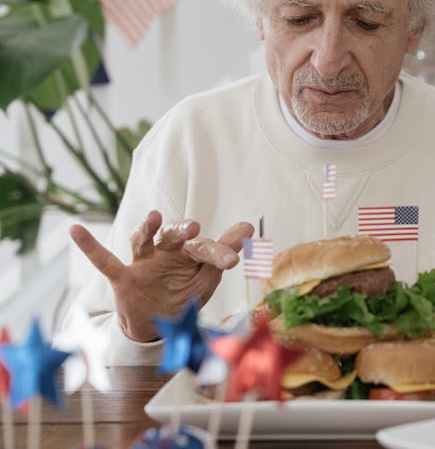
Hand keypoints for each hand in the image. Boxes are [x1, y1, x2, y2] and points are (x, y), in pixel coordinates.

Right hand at [70, 210, 252, 341]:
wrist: (158, 328)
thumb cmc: (184, 296)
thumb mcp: (207, 279)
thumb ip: (223, 254)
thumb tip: (248, 227)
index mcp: (188, 254)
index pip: (204, 249)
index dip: (219, 253)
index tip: (234, 260)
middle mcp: (166, 253)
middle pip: (174, 237)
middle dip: (182, 233)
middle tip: (194, 229)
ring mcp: (143, 263)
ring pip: (144, 241)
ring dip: (148, 229)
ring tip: (155, 217)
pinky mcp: (123, 278)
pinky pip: (104, 261)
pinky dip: (89, 246)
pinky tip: (75, 230)